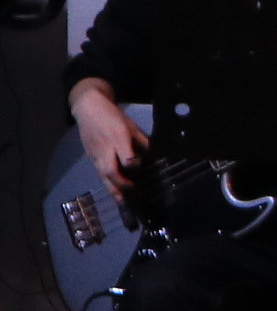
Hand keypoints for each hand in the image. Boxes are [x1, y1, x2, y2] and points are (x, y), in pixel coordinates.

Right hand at [69, 82, 142, 198]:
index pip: (126, 157)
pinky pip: (99, 173)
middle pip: (110, 171)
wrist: (89, 109)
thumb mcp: (131, 125)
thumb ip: (142, 140)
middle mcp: (105, 149)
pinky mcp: (91, 158)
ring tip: (122, 201)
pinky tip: (114, 191)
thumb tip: (153, 154)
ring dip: (112, 189)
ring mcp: (96, 154)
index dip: (134, 165)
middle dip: (121, 184)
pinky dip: (107, 183)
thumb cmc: (113, 117)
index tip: (141, 168)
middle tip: (132, 192)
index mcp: (118, 138)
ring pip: (103, 175)